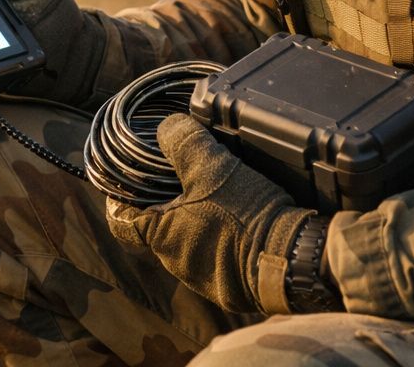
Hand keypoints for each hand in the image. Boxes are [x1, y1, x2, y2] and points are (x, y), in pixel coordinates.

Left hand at [105, 114, 312, 314]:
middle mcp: (175, 263)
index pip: (121, 220)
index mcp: (160, 235)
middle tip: (186, 177)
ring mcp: (203, 279)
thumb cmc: (244, 215)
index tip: (131, 180)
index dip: (122, 198)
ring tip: (219, 195)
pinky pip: (217, 257)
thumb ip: (182, 141)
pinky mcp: (231, 287)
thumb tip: (167, 127)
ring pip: (189, 241)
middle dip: (169, 203)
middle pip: (159, 228)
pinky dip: (222, 238)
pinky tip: (240, 219)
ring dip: (198, 221)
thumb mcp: (211, 166)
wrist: (292, 260)